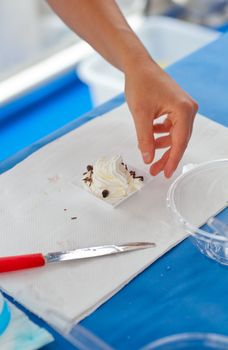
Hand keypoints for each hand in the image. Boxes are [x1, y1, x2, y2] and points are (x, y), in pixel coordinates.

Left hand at [125, 59, 197, 177]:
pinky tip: (151, 135)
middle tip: (154, 169)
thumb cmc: (140, 84)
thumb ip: (145, 139)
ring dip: (162, 145)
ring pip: (175, 135)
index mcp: (183, 110)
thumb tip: (148, 158)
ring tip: (149, 154)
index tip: (165, 174)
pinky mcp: (177, 107)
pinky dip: (161, 134)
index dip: (172, 160)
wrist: (139, 66)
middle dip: (166, 156)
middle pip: (179, 140)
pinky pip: (172, 127)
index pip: (179, 142)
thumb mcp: (140, 115)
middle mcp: (188, 109)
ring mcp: (184, 108)